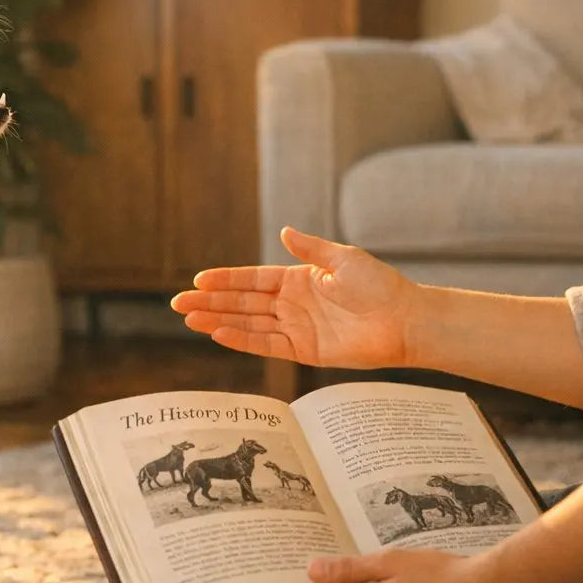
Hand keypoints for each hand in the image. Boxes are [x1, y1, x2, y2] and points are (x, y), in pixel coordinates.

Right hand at [170, 227, 418, 368]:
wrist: (404, 321)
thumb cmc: (380, 286)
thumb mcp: (343, 259)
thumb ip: (310, 249)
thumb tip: (283, 231)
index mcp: (298, 278)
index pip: (252, 279)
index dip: (225, 280)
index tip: (198, 280)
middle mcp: (291, 303)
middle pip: (242, 303)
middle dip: (210, 302)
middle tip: (178, 303)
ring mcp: (295, 327)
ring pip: (247, 324)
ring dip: (218, 321)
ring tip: (189, 319)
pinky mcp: (303, 351)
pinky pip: (265, 345)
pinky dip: (241, 340)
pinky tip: (218, 334)